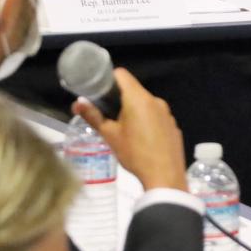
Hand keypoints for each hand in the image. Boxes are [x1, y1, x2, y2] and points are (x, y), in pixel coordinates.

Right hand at [73, 68, 187, 190]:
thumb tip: (77, 102)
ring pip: (145, 104)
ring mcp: (167, 113)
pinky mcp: (173, 125)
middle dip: (119, 99)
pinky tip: (141, 140)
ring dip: (133, 111)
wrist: (164, 176)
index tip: (99, 92)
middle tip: (107, 115)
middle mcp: (155, 100)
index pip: (122, 75)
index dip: (108, 79)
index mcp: (138, 98)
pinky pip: (156, 117)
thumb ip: (93, 116)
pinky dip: (146, 122)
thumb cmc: (134, 154)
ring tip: (123, 131)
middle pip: (134, 90)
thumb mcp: (110, 135)